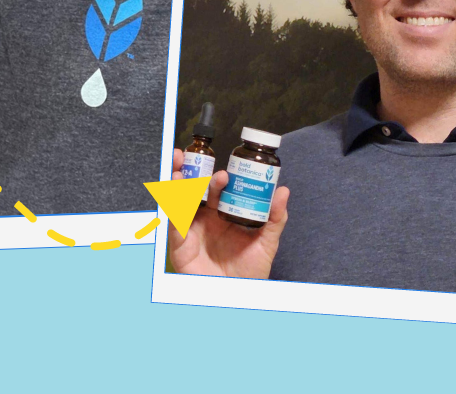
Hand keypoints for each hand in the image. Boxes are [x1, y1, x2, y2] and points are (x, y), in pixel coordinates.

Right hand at [167, 148, 288, 278]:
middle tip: (189, 155)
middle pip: (192, 189)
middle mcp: (204, 219)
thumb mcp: (266, 243)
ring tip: (178, 167)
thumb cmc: (249, 273)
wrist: (237, 298)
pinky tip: (176, 196)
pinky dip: (172, 209)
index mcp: (221, 214)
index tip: (221, 163)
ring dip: (176, 182)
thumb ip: (274, 218)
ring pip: (178, 201)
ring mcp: (191, 230)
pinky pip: (173, 224)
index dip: (214, 174)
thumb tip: (283, 191)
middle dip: (188, 170)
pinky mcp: (180, 244)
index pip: (214, 188)